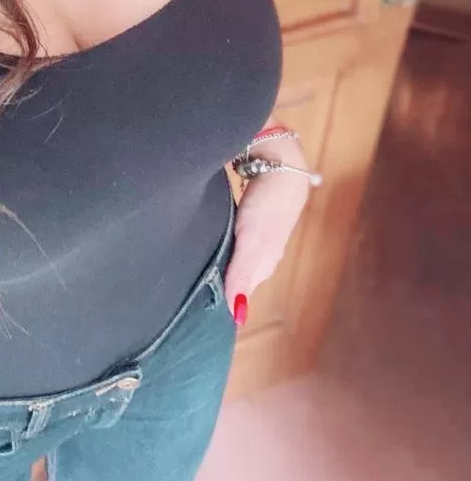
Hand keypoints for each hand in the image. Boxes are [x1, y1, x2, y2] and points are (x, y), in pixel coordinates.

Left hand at [222, 155, 310, 324]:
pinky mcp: (258, 213)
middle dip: (226, 279)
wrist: (280, 164)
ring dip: (227, 258)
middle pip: (244, 273)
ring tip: (205, 263)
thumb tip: (238, 316)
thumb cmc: (266, 206)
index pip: (244, 289)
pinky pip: (241, 234)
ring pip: (242, 253)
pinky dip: (231, 239)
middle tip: (199, 284)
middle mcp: (266, 251)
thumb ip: (242, 275)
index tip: (205, 304)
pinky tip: (220, 234)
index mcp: (265, 261)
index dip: (227, 296)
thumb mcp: (252, 243)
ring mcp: (263, 231)